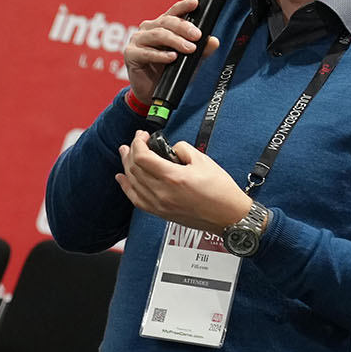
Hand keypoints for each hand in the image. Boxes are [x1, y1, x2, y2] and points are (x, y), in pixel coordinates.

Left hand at [115, 130, 251, 232]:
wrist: (228, 216)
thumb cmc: (220, 191)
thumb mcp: (203, 160)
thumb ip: (182, 150)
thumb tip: (171, 149)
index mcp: (173, 177)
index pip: (142, 157)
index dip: (138, 143)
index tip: (142, 135)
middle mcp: (162, 192)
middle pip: (134, 169)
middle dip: (131, 152)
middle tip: (133, 142)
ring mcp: (159, 205)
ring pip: (133, 183)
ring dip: (126, 167)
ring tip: (125, 154)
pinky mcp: (160, 213)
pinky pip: (136, 199)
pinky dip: (126, 187)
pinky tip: (122, 179)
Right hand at [124, 0, 219, 106]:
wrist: (153, 94)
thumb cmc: (170, 73)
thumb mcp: (190, 61)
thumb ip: (201, 51)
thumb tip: (214, 41)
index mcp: (162, 25)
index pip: (173, 12)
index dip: (184, 6)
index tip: (195, 4)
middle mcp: (149, 29)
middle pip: (166, 21)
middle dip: (183, 27)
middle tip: (197, 36)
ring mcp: (138, 40)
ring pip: (157, 34)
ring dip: (175, 41)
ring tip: (189, 48)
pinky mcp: (131, 54)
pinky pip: (146, 52)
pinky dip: (160, 55)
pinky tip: (172, 58)